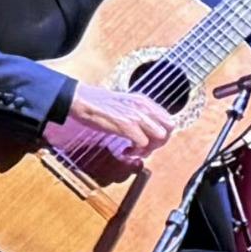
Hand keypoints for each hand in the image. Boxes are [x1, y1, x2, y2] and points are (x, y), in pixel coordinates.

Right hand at [45, 79, 179, 170]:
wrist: (82, 99)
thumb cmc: (99, 104)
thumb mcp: (125, 104)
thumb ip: (138, 113)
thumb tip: (146, 128)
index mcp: (145, 102)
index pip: (168, 120)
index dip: (161, 135)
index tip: (149, 141)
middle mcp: (144, 107)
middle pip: (169, 129)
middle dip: (159, 143)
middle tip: (144, 148)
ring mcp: (136, 116)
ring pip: (160, 137)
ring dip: (149, 149)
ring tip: (134, 151)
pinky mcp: (126, 125)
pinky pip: (143, 144)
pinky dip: (136, 152)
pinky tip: (125, 151)